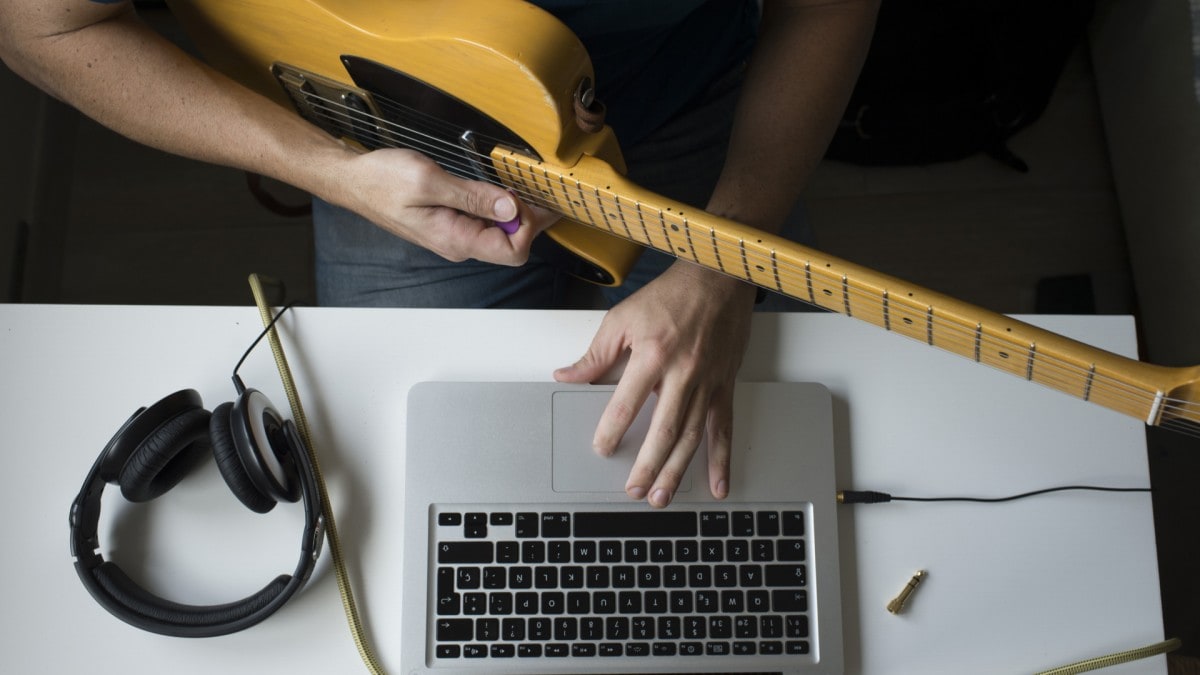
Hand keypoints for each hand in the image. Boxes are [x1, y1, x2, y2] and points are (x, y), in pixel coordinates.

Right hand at [335, 147, 558, 263]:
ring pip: (502, 234)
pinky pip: (487, 223)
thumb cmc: (382, 180)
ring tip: (523, 186)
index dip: (527, 225)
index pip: (513, 251)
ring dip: (517, 212)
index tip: (521, 196)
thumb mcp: (429, 180)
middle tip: (535, 188)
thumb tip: (511, 208)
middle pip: (513, 244)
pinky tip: (502, 191)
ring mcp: (456, 236)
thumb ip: (473, 196)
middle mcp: (459, 244)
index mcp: (455, 239)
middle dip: (529, 219)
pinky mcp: (453, 224)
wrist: (355, 180)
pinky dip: (501, 208)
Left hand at [554, 261, 757, 506]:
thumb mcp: (623, 317)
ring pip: (692, 436)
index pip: (626, 403)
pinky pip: (724, 427)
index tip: (602, 448)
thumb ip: (596, 353)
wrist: (718, 275)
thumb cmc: (671, 293)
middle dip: (647, 465)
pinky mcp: (726, 385)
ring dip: (677, 470)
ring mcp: (708, 381)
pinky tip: (718, 483)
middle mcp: (684, 371)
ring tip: (662, 495)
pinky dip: (722, 459)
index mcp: (653, 354)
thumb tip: (567, 376)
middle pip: (664, 429)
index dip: (612, 430)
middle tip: (633, 489)